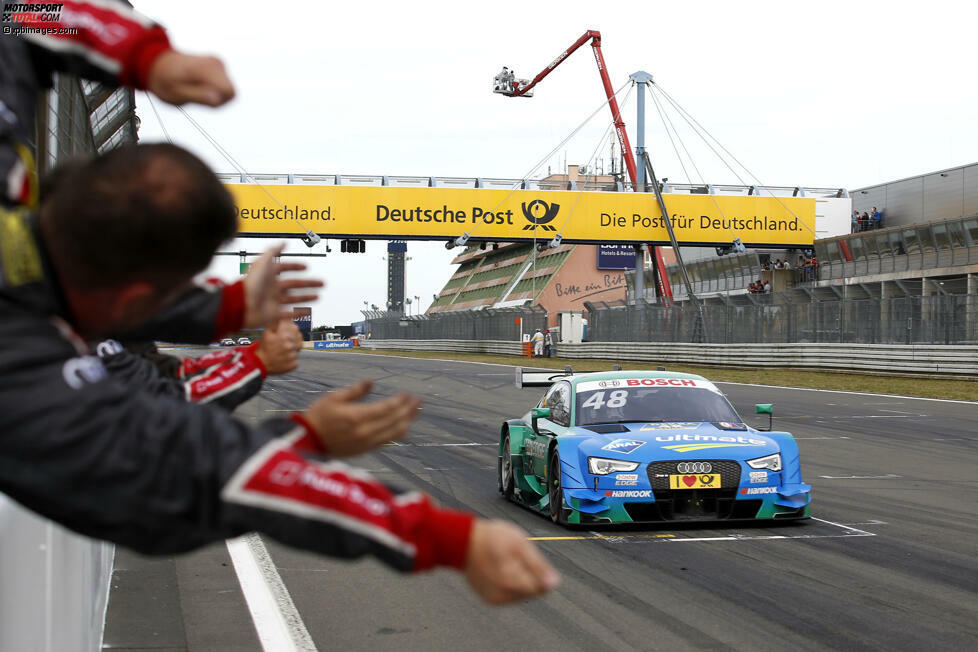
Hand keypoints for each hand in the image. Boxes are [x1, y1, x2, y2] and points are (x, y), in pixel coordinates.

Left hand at [147, 51, 234, 106]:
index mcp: (205, 69)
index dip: (218, 102)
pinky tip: (198, 85)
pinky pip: (224, 85)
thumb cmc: (165, 80)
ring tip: (194, 89)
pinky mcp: (218, 64)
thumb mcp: (177, 94)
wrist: (159, 63)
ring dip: (214, 94)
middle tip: (194, 94)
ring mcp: (218, 62)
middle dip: (217, 99)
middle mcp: (215, 63)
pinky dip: (214, 89)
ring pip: (228, 89)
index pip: (229, 92)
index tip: (201, 99)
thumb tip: (217, 99)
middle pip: (230, 92)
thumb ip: (198, 97)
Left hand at [243, 246, 323, 328]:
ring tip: (318, 295)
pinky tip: (306, 311)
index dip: (295, 266)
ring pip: (294, 298)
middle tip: (320, 282)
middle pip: (294, 284)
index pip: (285, 268)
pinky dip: (298, 313)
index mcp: (269, 275)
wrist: (243, 305)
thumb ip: (273, 251)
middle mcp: (272, 288)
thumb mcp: (262, 262)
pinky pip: (288, 313)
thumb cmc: (250, 284)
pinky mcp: (274, 314)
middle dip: (308, 283)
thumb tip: (283, 243)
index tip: (305, 267)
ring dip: (306, 296)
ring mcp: (273, 301)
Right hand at [254, 320, 301, 374]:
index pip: (294, 327)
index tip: (285, 331)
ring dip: (292, 347)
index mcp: (284, 336)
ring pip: (298, 347)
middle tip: (284, 341)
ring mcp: (292, 356)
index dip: (290, 328)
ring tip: (282, 350)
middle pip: (298, 336)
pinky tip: (283, 357)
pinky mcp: (294, 364)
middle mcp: (289, 346)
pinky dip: (291, 357)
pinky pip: (296, 357)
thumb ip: (278, 322)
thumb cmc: (264, 347)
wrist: (261, 364)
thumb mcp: (267, 332)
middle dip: (293, 337)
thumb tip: (286, 315)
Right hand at [302, 380, 420, 456]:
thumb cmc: (318, 416)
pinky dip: (397, 434)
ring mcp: (366, 442)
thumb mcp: (333, 398)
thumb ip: (355, 390)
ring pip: (393, 432)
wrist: (308, 442)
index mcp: (357, 417)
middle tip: (419, 401)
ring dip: (407, 421)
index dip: (400, 401)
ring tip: (416, 412)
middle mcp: (365, 431)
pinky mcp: (364, 450)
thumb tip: (371, 382)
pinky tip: (404, 428)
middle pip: (394, 420)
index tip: (408, 394)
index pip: (386, 408)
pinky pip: (386, 442)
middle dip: (408, 410)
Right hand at [463, 520, 559, 604]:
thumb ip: (538, 566)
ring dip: (519, 579)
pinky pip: (509, 594)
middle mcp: (503, 597)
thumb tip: (554, 583)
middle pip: (532, 591)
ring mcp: (495, 599)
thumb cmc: (491, 538)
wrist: (464, 540)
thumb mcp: (520, 545)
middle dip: (528, 574)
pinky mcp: (489, 599)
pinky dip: (508, 583)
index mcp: (512, 584)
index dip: (539, 570)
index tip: (526, 557)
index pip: (543, 587)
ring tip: (504, 561)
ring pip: (521, 593)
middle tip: (513, 557)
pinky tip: (499, 568)